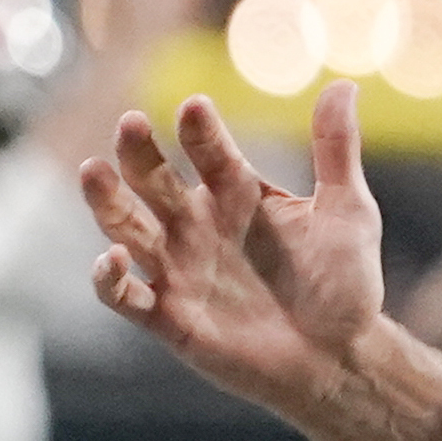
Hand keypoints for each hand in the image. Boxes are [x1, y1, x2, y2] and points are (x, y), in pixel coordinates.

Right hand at [83, 86, 389, 419]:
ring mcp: (179, 269)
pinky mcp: (169, 317)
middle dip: (139, 153)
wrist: (340, 356)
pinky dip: (109, 278)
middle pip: (154, 181)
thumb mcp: (348, 211)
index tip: (196, 107)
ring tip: (93, 170)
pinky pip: (126, 296)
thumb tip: (344, 84)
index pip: (211, 153)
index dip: (201, 132)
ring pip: (126, 229)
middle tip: (130, 124)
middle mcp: (197, 226)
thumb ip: (336, 150)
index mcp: (236, 196)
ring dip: (105, 202)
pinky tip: (111, 258)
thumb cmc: (344, 283)